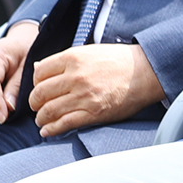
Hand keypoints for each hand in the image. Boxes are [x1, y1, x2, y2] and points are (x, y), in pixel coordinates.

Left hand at [25, 43, 164, 136]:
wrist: (147, 72)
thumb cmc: (120, 61)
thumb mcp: (89, 51)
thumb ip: (64, 60)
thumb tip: (37, 67)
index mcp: (73, 58)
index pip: (39, 73)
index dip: (35, 83)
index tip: (40, 89)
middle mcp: (75, 77)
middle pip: (39, 93)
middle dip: (35, 103)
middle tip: (38, 106)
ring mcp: (84, 96)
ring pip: (48, 111)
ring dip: (41, 118)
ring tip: (43, 119)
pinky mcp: (93, 113)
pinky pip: (64, 124)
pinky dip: (51, 129)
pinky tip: (48, 131)